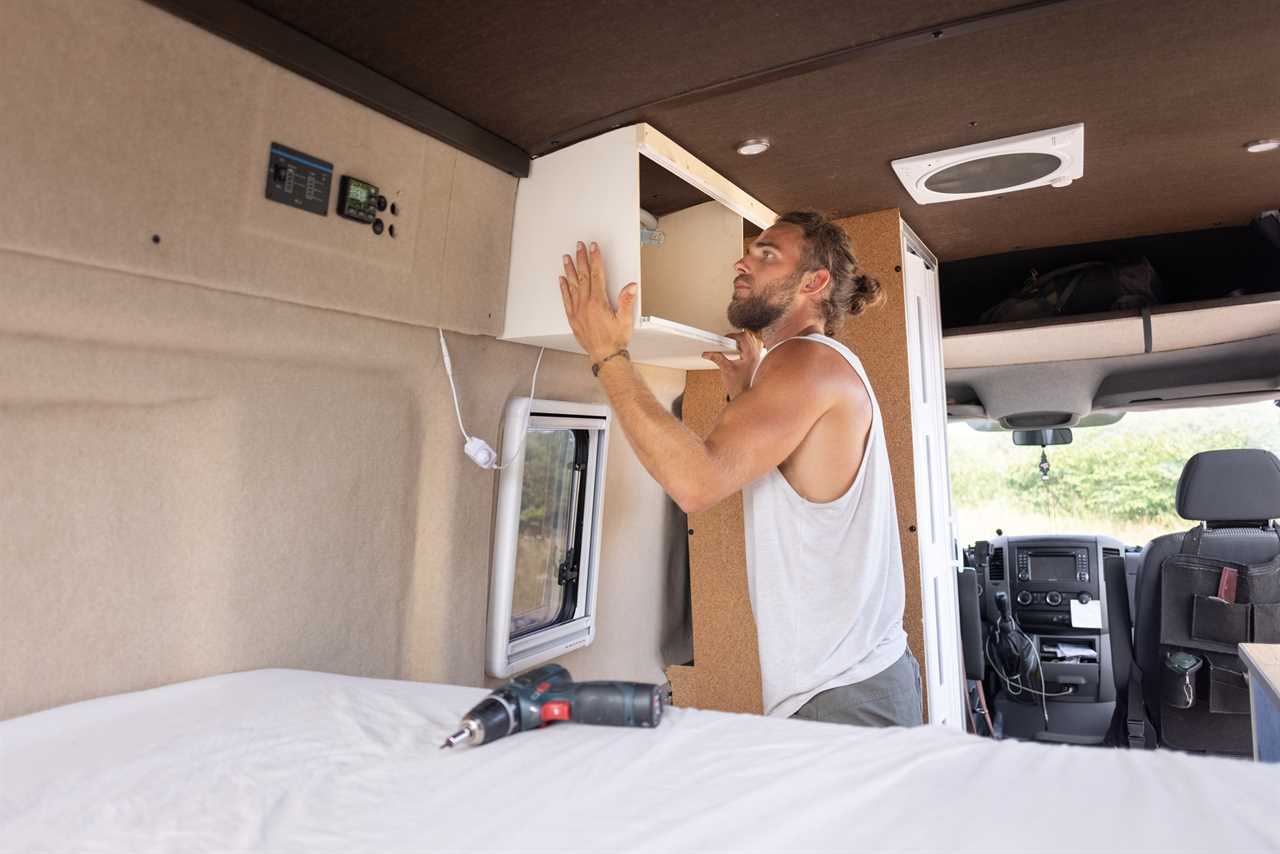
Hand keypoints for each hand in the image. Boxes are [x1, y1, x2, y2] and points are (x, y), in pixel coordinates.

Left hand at [559, 241, 636, 362]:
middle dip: (581, 259)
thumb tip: (630, 286)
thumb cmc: (615, 340)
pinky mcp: (573, 317)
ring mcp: (577, 310)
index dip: (595, 259)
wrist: (605, 356)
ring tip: (567, 258)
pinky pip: (566, 299)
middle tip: (579, 246)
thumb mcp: (625, 320)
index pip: (596, 275)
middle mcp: (585, 304)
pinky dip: (564, 288)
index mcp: (598, 302)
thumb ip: (626, 301)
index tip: (593, 248)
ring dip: (570, 270)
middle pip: (582, 276)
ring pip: (572, 285)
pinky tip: (562, 279)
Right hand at [703, 331, 762, 400]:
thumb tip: (707, 353)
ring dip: (742, 340)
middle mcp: (756, 355)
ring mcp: (758, 357)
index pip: (743, 337)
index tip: (724, 340)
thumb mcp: (725, 369)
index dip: (732, 336)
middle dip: (736, 337)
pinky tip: (739, 350)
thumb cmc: (738, 385)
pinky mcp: (756, 360)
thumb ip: (717, 358)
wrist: (744, 394)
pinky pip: (754, 346)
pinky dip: (746, 345)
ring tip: (733, 346)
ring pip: (753, 340)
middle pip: (749, 336)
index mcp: (751, 355)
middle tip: (727, 342)